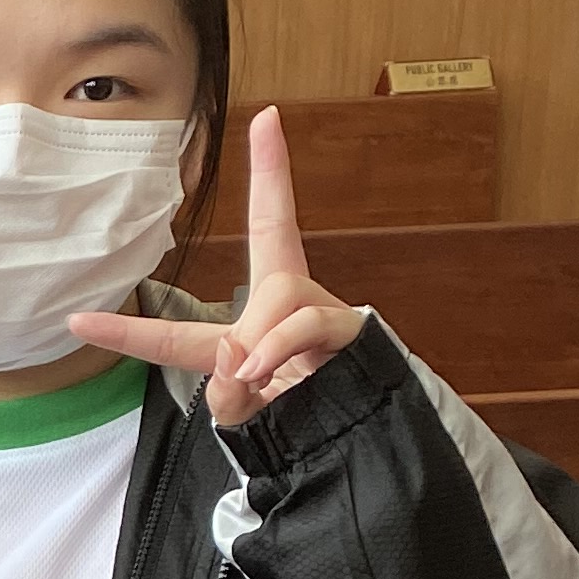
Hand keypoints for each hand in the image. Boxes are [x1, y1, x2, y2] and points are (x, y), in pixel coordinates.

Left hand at [63, 105, 365, 427]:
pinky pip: (305, 321)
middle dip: (274, 175)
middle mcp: (286, 307)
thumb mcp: (245, 420)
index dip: (243, 204)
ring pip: (276, 292)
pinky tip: (260, 371)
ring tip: (253, 378)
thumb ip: (224, 397)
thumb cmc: (294, 428)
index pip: (224, 276)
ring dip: (255, 337)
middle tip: (269, 122)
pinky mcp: (348, 331)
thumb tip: (229, 352)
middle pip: (274, 233)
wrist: (354, 456)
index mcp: (251, 326)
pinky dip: (276, 345)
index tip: (265, 122)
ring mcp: (320, 314)